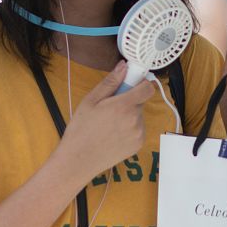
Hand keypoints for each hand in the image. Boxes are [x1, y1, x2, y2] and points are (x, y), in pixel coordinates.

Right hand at [58, 61, 155, 178]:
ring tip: (108, 124)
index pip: (148, 88)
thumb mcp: (91, 101)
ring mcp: (139, 134)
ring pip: (139, 115)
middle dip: (129, 100)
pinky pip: (138, 129)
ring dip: (129, 115)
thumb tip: (124, 66)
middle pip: (141, 101)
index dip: (140, 83)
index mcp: (125, 106)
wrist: (79, 160)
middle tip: (109, 107)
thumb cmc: (81, 129)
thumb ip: (110, 82)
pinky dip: (129, 128)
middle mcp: (136, 120)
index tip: (130, 84)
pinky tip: (113, 134)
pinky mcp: (138, 145)